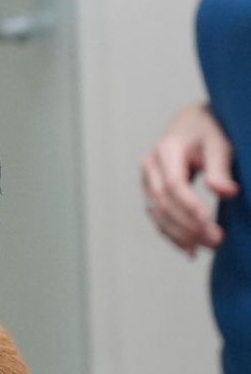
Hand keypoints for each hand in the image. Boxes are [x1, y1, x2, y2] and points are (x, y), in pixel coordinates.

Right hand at [141, 102, 238, 255]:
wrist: (192, 123)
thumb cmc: (208, 130)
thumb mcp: (219, 143)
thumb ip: (220, 168)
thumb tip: (225, 192)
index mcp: (166, 150)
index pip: (174, 184)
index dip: (190, 206)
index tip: (210, 223)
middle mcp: (151, 166)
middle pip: (163, 202)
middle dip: (187, 225)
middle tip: (215, 240)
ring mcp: (148, 180)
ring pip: (157, 212)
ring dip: (180, 234)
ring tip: (205, 247)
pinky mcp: (152, 191)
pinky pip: (158, 216)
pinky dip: (171, 234)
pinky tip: (189, 250)